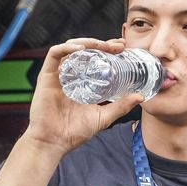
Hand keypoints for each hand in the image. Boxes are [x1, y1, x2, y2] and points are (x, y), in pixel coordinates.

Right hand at [25, 37, 145, 154]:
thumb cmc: (75, 132)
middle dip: (102, 43)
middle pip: (85, 49)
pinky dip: (67, 47)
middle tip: (118, 46)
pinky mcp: (46, 76)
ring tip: (102, 45)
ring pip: (71, 47)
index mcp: (82, 82)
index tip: (123, 47)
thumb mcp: (103, 117)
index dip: (108, 49)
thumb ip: (120, 106)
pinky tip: (81, 49)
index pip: (95, 58)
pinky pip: (54, 54)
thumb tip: (141, 96)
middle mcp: (70, 75)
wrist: (54, 143)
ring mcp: (57, 74)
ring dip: (88, 42)